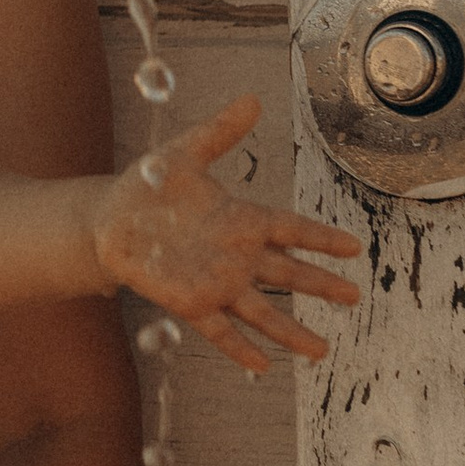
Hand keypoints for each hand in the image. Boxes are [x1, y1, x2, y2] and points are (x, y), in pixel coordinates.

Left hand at [95, 96, 360, 372]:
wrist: (110, 219)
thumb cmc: (150, 185)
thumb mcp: (185, 153)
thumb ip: (221, 131)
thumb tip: (253, 98)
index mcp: (241, 218)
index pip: (291, 229)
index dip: (321, 238)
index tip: (353, 247)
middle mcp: (236, 255)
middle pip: (287, 274)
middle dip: (320, 285)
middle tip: (354, 296)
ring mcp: (216, 282)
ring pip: (262, 311)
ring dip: (290, 332)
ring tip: (321, 351)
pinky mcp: (191, 303)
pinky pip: (220, 330)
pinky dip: (241, 348)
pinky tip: (265, 367)